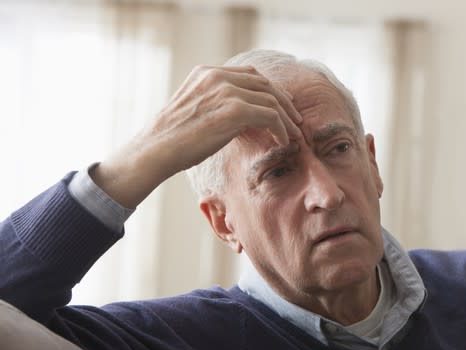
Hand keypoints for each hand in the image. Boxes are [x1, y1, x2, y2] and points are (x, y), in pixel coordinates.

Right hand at [91, 65, 302, 207]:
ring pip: (270, 99)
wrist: (157, 150)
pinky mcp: (233, 110)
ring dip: (286, 118)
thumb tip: (245, 115)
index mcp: (207, 72)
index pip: (249, 75)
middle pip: (264, 83)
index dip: (270, 90)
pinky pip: (270, 115)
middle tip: (296, 119)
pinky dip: (281, 128)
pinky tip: (282, 141)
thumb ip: (217, 102)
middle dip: (284, 101)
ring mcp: (226, 91)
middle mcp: (217, 76)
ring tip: (293, 133)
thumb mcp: (196, 109)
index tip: (282, 105)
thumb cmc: (174, 138)